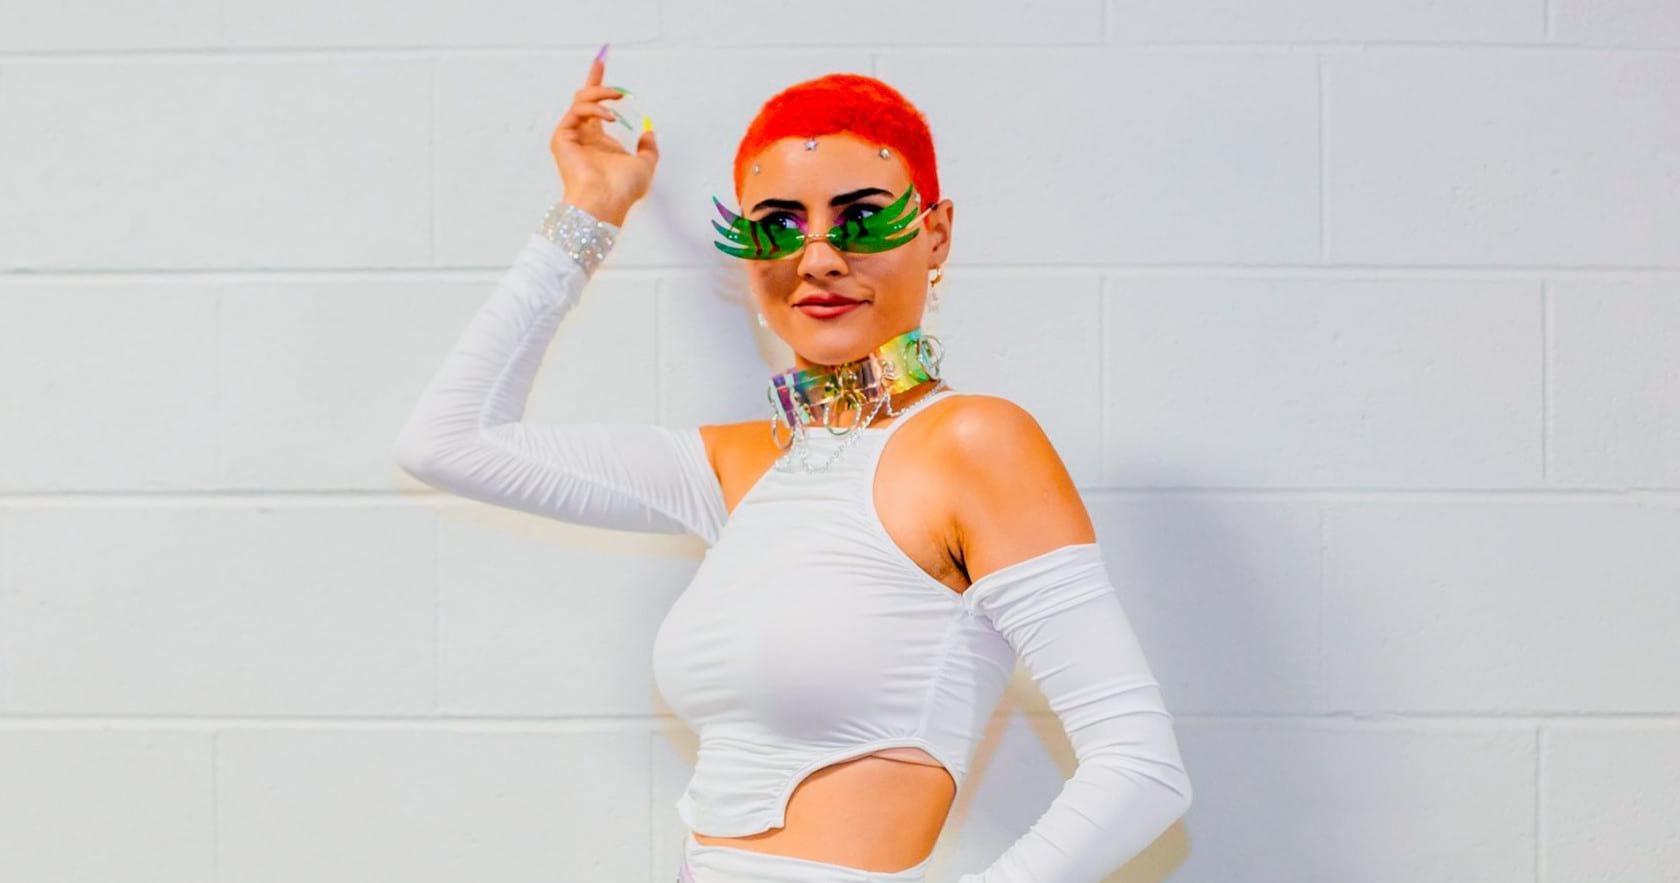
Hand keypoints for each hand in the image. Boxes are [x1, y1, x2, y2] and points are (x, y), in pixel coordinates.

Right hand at [549, 49, 657, 226]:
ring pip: (581, 101)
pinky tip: (610, 116)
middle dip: (594, 79)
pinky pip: (577, 111)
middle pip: (583, 98)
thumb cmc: (623, 190)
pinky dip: (595, 109)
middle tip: (605, 63)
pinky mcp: (562, 137)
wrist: (606, 201)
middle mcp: (583, 136)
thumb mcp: (645, 166)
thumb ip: (648, 149)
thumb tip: (649, 132)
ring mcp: (571, 136)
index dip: (599, 84)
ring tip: (618, 96)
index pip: (597, 108)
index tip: (602, 62)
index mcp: (598, 141)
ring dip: (600, 93)